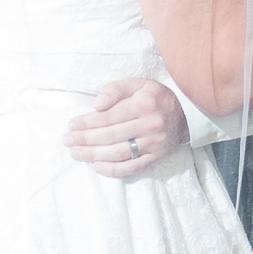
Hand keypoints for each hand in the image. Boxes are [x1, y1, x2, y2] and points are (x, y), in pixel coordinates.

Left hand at [66, 78, 186, 177]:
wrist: (185, 113)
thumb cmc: (154, 97)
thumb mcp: (136, 84)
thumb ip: (114, 90)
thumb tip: (96, 106)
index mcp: (144, 104)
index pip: (108, 117)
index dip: (86, 123)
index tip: (71, 125)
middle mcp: (151, 124)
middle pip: (110, 136)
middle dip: (84, 140)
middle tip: (67, 140)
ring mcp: (154, 143)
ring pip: (118, 153)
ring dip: (93, 155)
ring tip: (76, 153)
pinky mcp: (156, 156)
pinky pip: (131, 167)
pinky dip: (112, 169)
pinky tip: (96, 166)